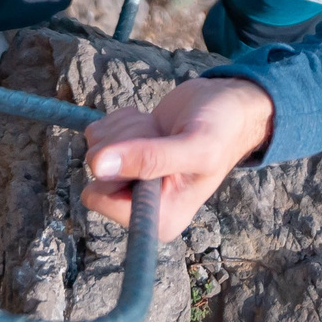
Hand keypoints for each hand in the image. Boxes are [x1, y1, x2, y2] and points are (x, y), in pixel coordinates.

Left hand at [80, 76, 274, 241]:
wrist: (226, 105)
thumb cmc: (221, 129)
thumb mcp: (196, 146)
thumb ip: (151, 159)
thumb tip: (99, 166)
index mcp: (157, 218)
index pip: (100, 199)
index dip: (120, 169)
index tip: (153, 153)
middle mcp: (138, 203)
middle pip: (95, 169)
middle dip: (126, 143)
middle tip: (161, 137)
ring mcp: (128, 177)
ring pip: (95, 146)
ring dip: (128, 129)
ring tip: (161, 131)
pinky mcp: (122, 151)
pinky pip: (98, 131)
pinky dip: (123, 119)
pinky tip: (152, 124)